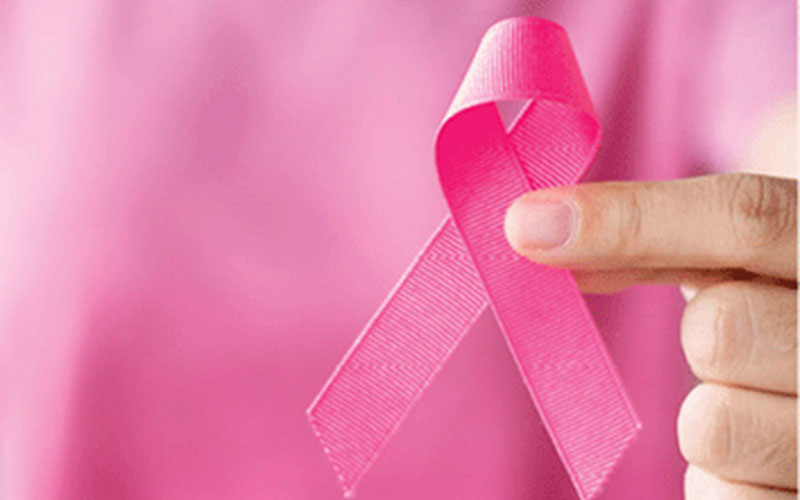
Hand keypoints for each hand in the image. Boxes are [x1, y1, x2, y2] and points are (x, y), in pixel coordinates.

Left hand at [504, 173, 796, 498]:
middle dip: (701, 334)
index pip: (746, 217)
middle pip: (722, 330)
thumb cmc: (773, 299)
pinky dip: (718, 480)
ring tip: (758, 399)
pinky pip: (724, 497)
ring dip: (709, 414)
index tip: (526, 227)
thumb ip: (649, 239)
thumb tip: (535, 235)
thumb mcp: (731, 256)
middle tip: (732, 339)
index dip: (628, 220)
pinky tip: (759, 453)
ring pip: (713, 426)